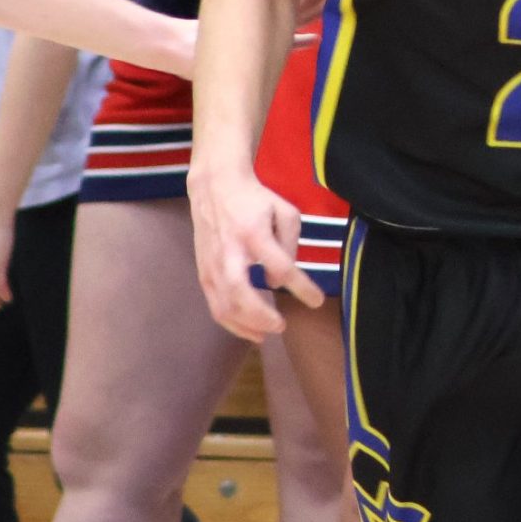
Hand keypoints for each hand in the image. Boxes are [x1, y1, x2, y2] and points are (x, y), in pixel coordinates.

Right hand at [188, 166, 322, 340]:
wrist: (215, 188)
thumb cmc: (255, 200)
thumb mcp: (284, 211)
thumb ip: (289, 244)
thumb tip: (280, 282)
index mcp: (253, 233)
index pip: (280, 266)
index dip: (301, 287)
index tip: (316, 301)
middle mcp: (229, 252)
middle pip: (240, 293)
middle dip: (261, 316)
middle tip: (282, 325)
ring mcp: (212, 265)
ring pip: (224, 306)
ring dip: (246, 326)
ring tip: (268, 333)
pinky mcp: (203, 273)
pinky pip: (215, 306)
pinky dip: (232, 324)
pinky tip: (250, 330)